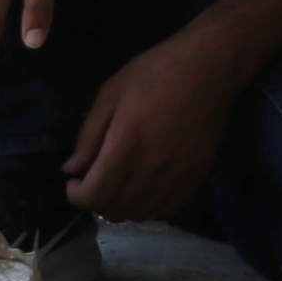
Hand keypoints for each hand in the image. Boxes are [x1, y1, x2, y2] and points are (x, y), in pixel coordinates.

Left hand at [64, 25, 239, 222]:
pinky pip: (168, 210)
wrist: (209, 66)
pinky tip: (147, 185)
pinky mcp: (197, 177)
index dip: (77, 196)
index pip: (94, 195)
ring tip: (120, 183)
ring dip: (123, 205)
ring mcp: (177, 176)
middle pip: (116, 210)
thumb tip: (72, 169)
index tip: (74, 182)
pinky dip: (151, 205)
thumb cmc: (155, 72)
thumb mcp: (110, 93)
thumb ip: (89, 135)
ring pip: (140, 214)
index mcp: (126, 145)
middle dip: (97, 200)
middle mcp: (152, 168)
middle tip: (95, 180)